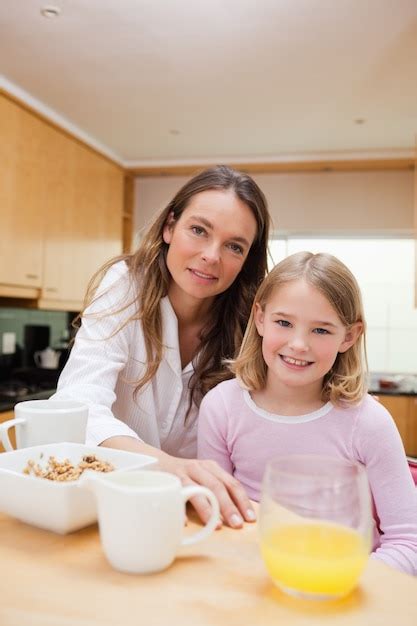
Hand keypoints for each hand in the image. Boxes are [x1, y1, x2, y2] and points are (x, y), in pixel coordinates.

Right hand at [100, 436, 255, 527]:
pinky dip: (180, 510)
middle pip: (217, 487)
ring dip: (207, 509)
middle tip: (236, 525)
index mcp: (212, 467)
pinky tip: (185, 523)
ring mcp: (181, 474)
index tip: (250, 518)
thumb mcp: (203, 477)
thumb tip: (240, 515)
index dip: (242, 501)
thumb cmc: (185, 475)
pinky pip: (174, 496)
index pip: (232, 483)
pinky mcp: (166, 481)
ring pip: (197, 490)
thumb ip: (219, 490)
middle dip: (228, 507)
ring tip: (215, 526)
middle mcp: (199, 468)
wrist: (154, 461)